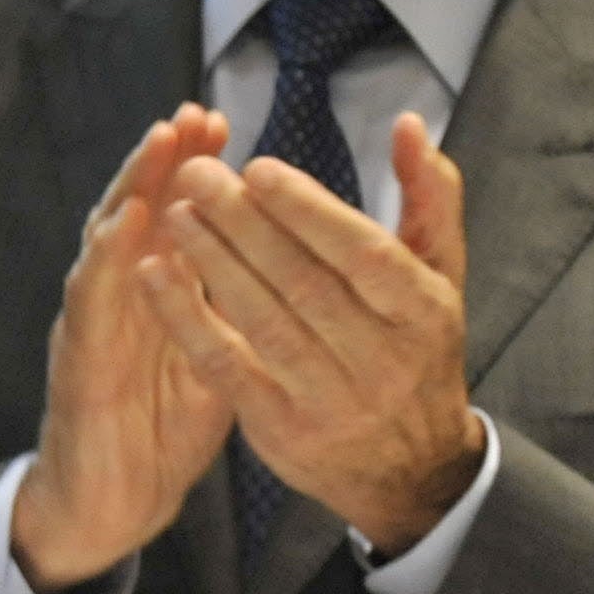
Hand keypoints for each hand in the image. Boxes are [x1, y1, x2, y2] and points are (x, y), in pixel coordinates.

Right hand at [10, 106, 237, 593]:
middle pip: (138, 212)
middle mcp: (117, 297)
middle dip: (163, 160)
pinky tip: (121, 227)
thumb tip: (271, 264)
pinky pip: (89, 302)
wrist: (110, 502)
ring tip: (159, 144)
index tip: (225, 125)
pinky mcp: (76, 359)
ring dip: (132, 188)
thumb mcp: (210, 359)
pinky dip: (103, 259)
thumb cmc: (159, 431)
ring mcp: (92, 322)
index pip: (173, 217)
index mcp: (153, 295)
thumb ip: (225, 309)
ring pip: (107, 240)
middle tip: (195, 113)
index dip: (193, 171)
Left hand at [136, 113, 480, 554]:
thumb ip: (430, 198)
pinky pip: (226, 366)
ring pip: (264, 322)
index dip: (309, 211)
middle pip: (305, 284)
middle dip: (245, 225)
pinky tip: (153, 274)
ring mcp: (331, 400)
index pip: (365, 255)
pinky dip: (187, 318)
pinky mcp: (281, 429)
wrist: (412, 469)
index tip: (257, 167)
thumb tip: (407, 123)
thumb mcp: (440, 276)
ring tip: (174, 212)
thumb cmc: (417, 347)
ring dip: (212, 263)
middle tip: (196, 175)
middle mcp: (383, 360)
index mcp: (424, 313)